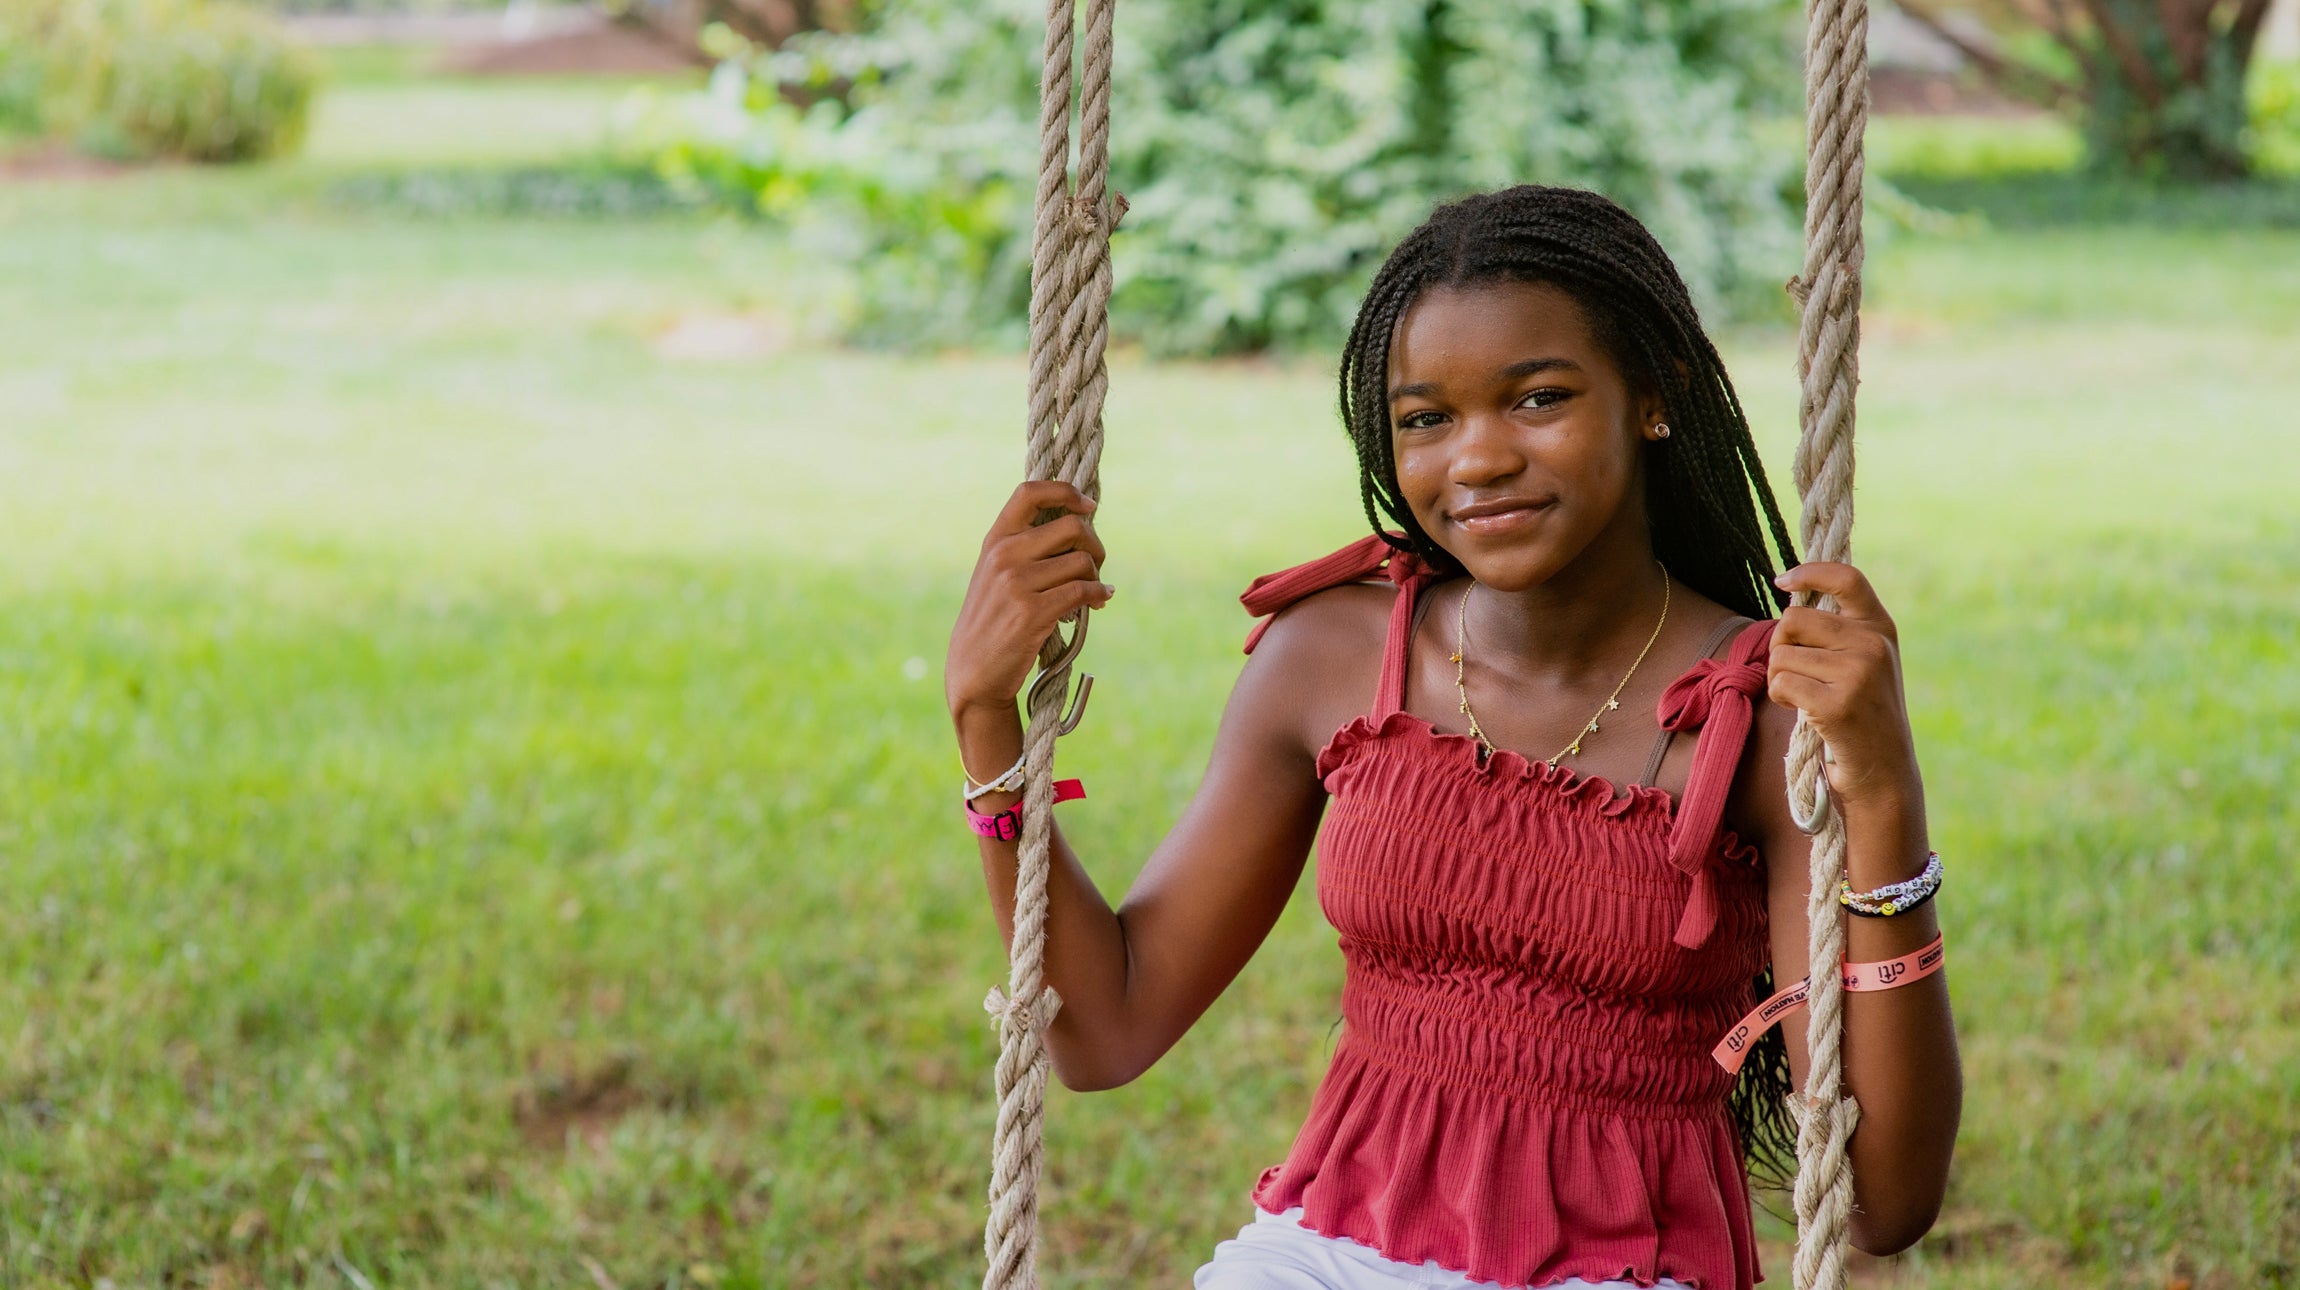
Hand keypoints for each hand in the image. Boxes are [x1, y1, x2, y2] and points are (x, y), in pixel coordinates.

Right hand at [946, 481, 1113, 719]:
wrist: (973, 670)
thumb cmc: (993, 619)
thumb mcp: (996, 573)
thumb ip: (1025, 547)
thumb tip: (1080, 525)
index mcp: (995, 539)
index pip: (1030, 492)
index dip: (1066, 491)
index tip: (1087, 506)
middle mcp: (1004, 555)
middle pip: (1072, 527)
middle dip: (1095, 545)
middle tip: (1097, 564)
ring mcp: (1016, 583)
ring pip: (1082, 561)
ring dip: (1097, 576)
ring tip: (1095, 591)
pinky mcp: (1032, 612)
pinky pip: (1083, 591)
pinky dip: (1099, 595)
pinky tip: (1101, 601)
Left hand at [1766, 562, 1919, 808]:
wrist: (1884, 770)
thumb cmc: (1862, 714)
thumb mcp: (1864, 662)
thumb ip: (1838, 630)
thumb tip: (1791, 599)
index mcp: (1880, 628)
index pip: (1847, 578)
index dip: (1810, 572)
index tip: (1783, 580)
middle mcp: (1873, 645)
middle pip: (1793, 620)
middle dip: (1780, 645)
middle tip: (1794, 670)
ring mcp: (1858, 674)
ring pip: (1781, 654)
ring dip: (1779, 678)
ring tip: (1805, 697)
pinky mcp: (1837, 704)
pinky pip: (1780, 683)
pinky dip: (1780, 697)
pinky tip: (1803, 711)